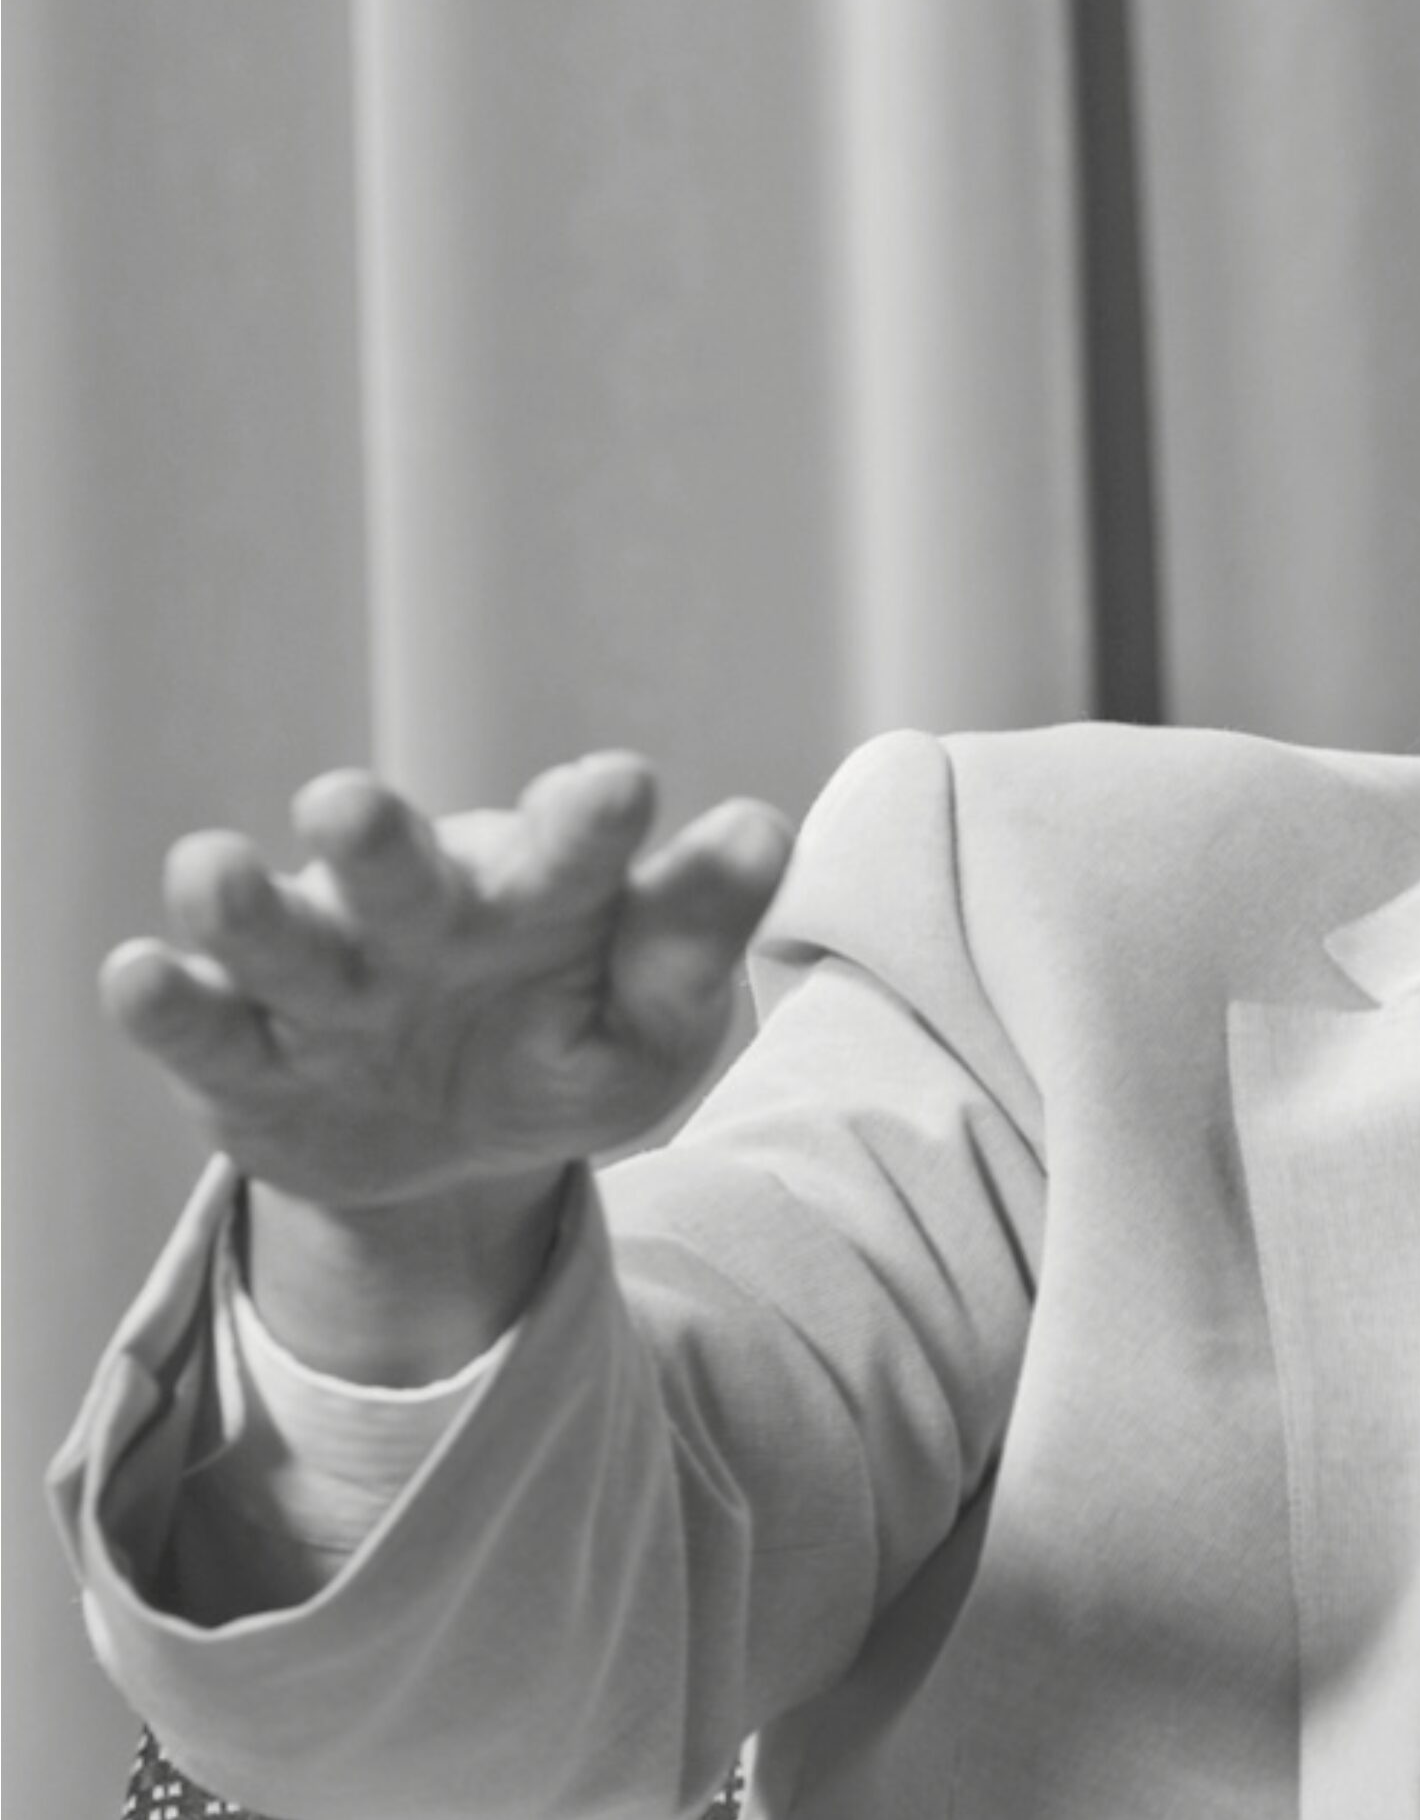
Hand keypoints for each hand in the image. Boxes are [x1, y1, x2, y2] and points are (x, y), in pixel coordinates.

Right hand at [103, 751, 793, 1214]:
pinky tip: (141, 970)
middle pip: (398, 873)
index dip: (591, 825)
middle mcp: (420, 916)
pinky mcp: (248, 1058)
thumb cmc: (570, 1039)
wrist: (458, 1146)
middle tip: (348, 806)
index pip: (574, 853)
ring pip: (280, 940)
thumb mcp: (653, 1016)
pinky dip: (168, 1003)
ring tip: (211, 866)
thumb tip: (764, 829)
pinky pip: (203, 1027)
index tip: (616, 789)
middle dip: (373, 842)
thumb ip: (693, 936)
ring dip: (247, 909)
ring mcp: (327, 983)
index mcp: (540, 895)